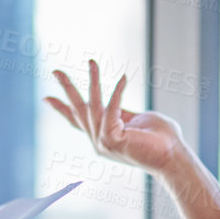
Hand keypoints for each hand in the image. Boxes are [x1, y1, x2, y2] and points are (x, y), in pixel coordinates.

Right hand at [45, 59, 185, 175]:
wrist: (173, 156)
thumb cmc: (160, 139)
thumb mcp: (134, 120)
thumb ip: (119, 111)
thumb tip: (111, 97)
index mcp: (103, 137)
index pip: (77, 121)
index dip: (61, 109)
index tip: (46, 98)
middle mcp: (99, 142)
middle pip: (78, 112)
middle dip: (67, 89)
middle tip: (55, 71)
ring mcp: (103, 143)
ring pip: (93, 106)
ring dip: (93, 81)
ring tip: (91, 62)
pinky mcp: (112, 141)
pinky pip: (111, 110)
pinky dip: (116, 92)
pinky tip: (123, 78)